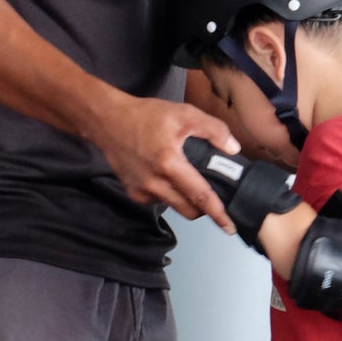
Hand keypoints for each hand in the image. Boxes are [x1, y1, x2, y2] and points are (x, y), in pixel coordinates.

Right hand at [93, 94, 241, 230]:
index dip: (217, 213)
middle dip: (204, 209)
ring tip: (188, 180)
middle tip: (212, 196)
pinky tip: (166, 176)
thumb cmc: (146, 116)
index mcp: (169, 164)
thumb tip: (233, 149)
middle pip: (189, 210)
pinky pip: (159, 200)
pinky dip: (169, 193)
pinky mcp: (134, 193)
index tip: (230, 227)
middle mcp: (154, 183)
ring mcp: (142, 191)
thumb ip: (213, 130)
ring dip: (186, 200)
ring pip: (174, 206)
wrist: (108, 121)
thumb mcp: (184, 113)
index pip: (200, 196)